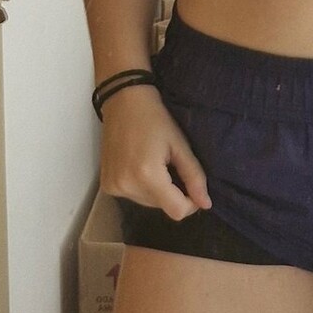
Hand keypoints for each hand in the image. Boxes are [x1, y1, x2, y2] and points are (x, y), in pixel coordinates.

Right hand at [98, 83, 212, 222]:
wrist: (124, 101)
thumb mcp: (180, 145)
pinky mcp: (106, 185)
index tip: (193, 185)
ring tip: (154, 162)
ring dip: (157, 190)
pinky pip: (133, 196)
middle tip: (170, 165)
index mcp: (147, 176)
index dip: (191, 203)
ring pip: (147, 203)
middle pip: (162, 207)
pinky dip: (142, 186)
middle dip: (172, 193)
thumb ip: (194, 177)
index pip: (176, 211)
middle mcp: (127, 186)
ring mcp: (114, 187)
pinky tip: (140, 165)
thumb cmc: (156, 118)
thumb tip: (206, 204)